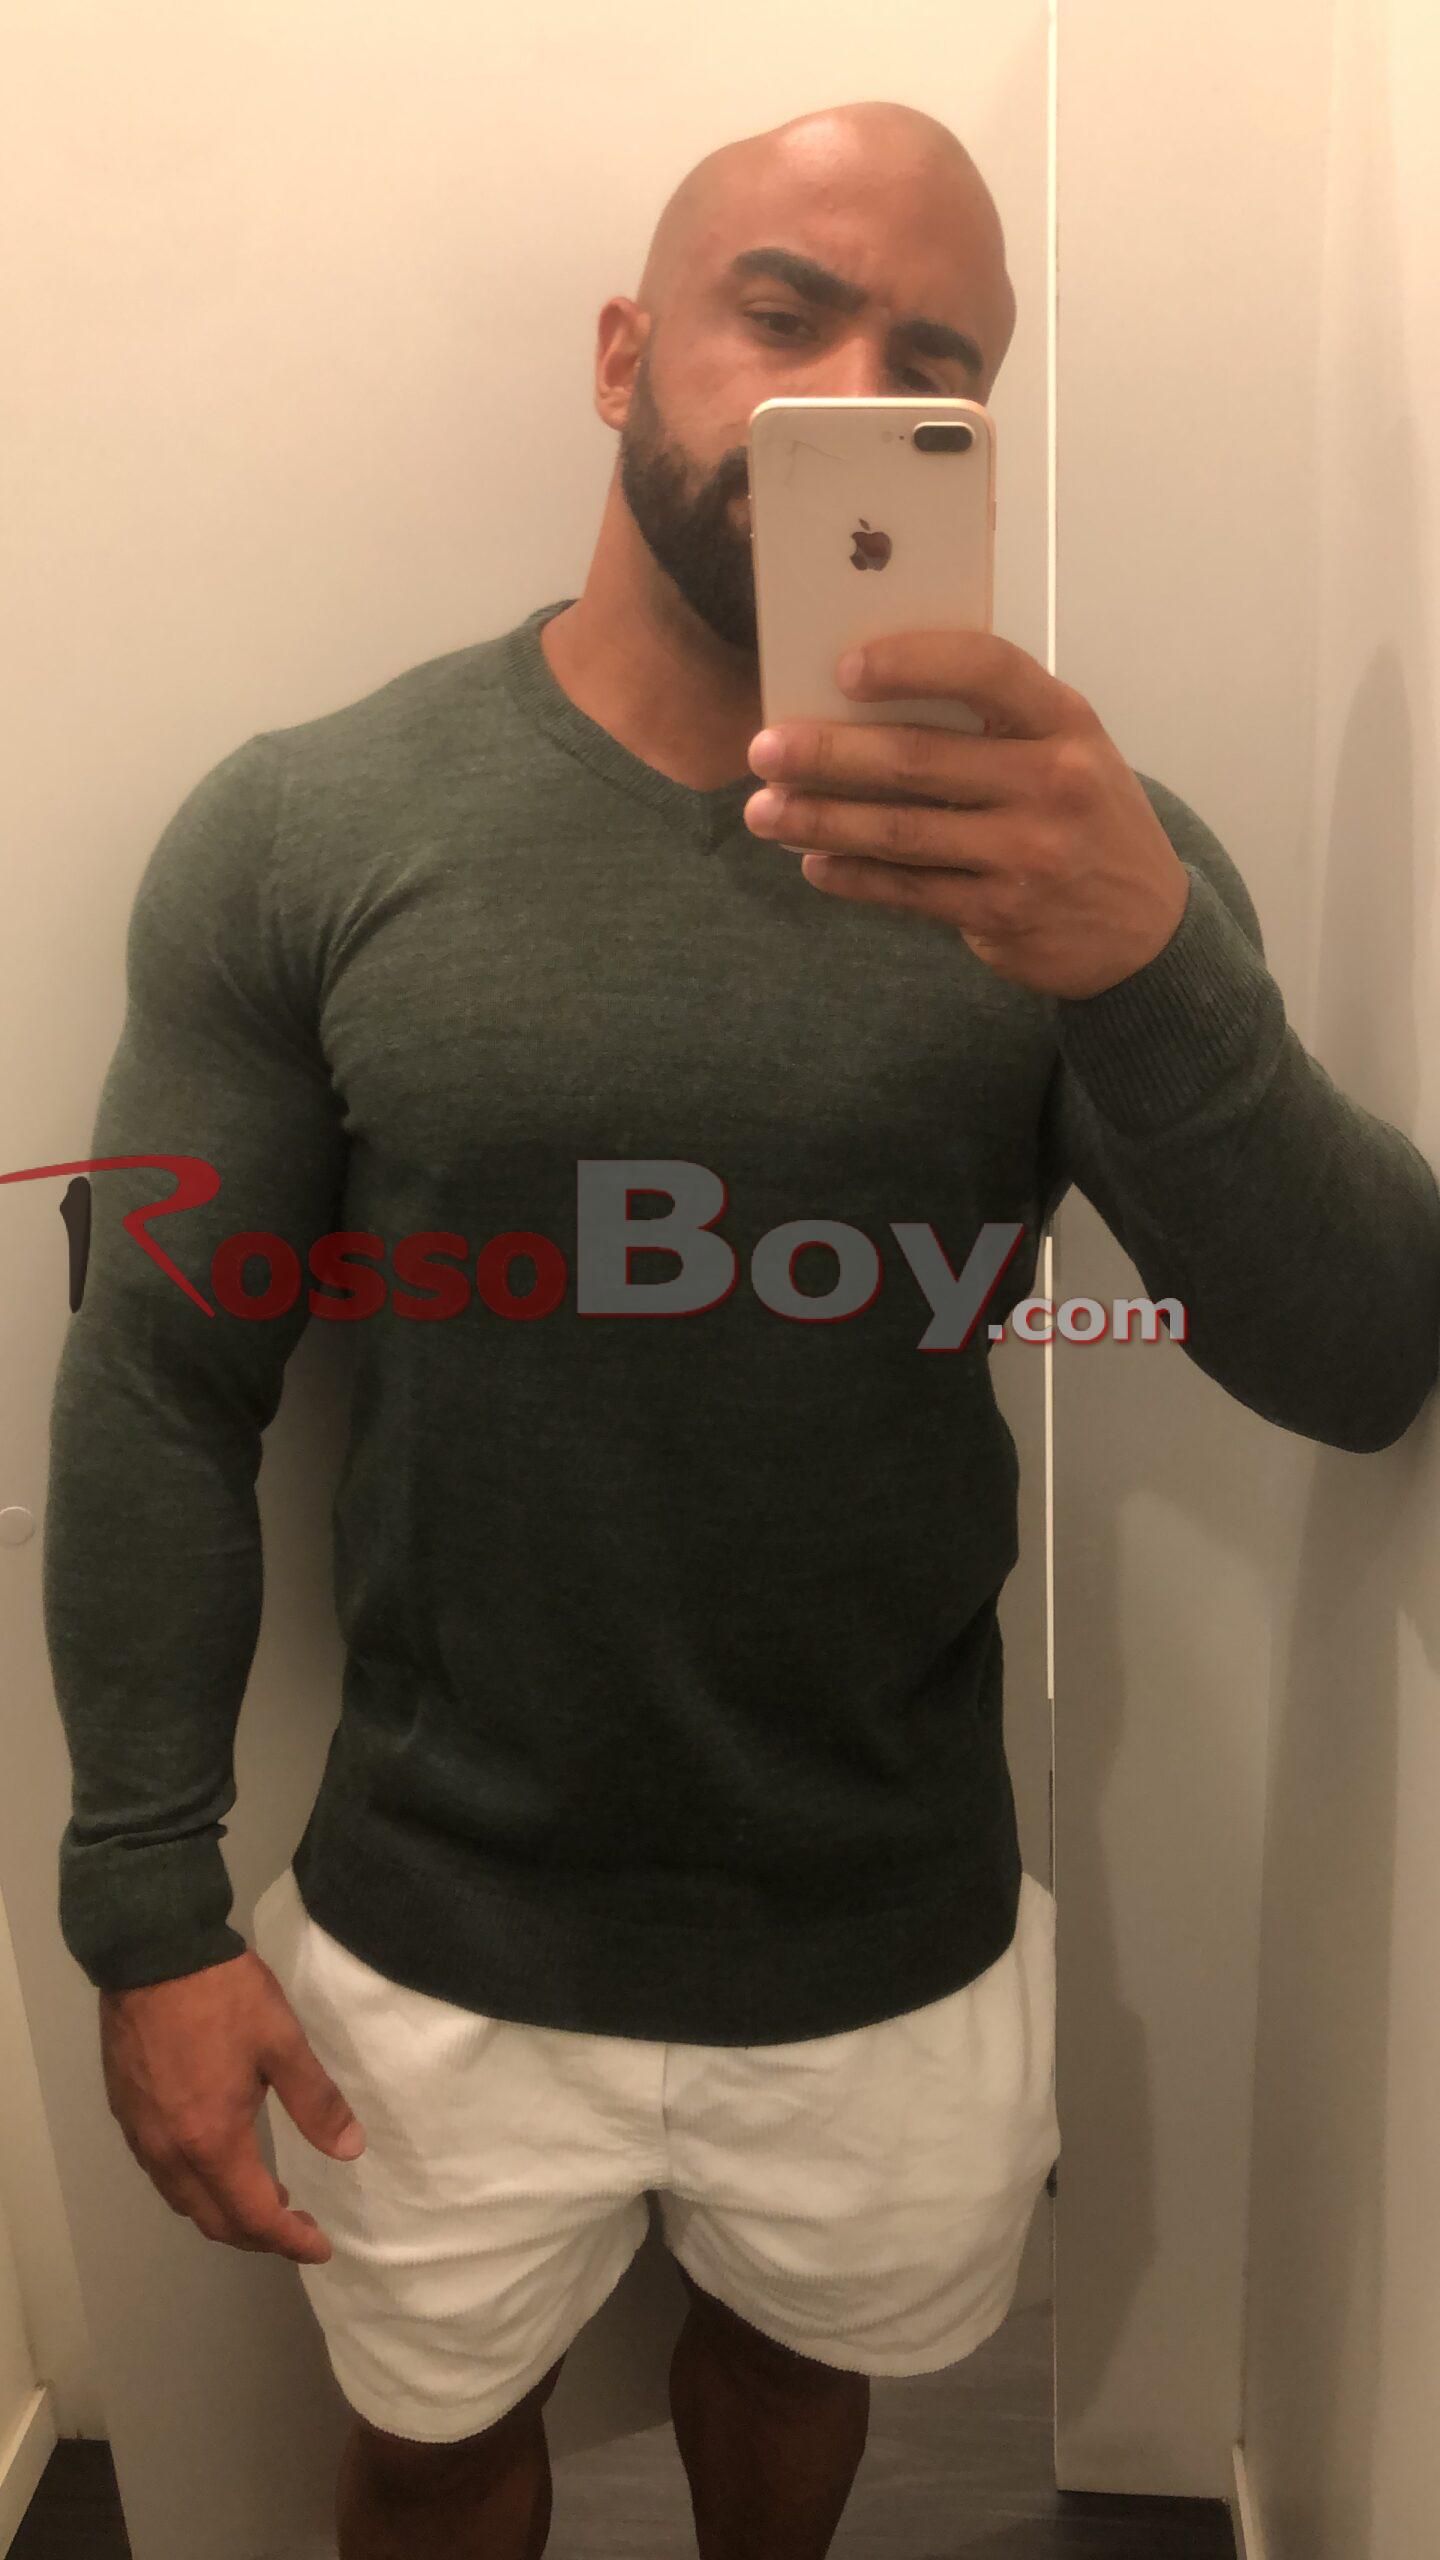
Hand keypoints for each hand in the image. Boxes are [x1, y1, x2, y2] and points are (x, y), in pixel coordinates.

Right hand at [99, 1949, 366, 2263]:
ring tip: (264, 2198)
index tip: (320, 2247)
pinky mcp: (126, 2114)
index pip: (255, 2216)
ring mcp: (142, 2135)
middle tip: (296, 2227)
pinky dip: (195, 2187)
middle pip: (214, 2221)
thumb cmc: (223, 1996)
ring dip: (224, 2213)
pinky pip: (162, 2174)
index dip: (290, 2240)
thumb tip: (351, 2150)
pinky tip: (217, 2162)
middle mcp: (170, 2152)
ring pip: (183, 2201)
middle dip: (258, 2236)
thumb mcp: (282, 2042)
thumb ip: (316, 2102)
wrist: (152, 1952)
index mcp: (212, 2141)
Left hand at [743, 629, 1190, 999]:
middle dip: (827, 753)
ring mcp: (1028, 854)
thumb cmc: (1085, 818)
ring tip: (764, 811)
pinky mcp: (1003, 914)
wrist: (1146, 928)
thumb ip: (993, 723)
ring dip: (820, 820)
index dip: (911, 663)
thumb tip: (862, 702)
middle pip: (918, 759)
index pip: (986, 669)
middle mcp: (1053, 783)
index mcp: (1065, 722)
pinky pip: (908, 891)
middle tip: (763, 748)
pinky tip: (815, 861)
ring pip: (901, 832)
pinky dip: (852, 876)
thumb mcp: (1067, 750)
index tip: (843, 668)